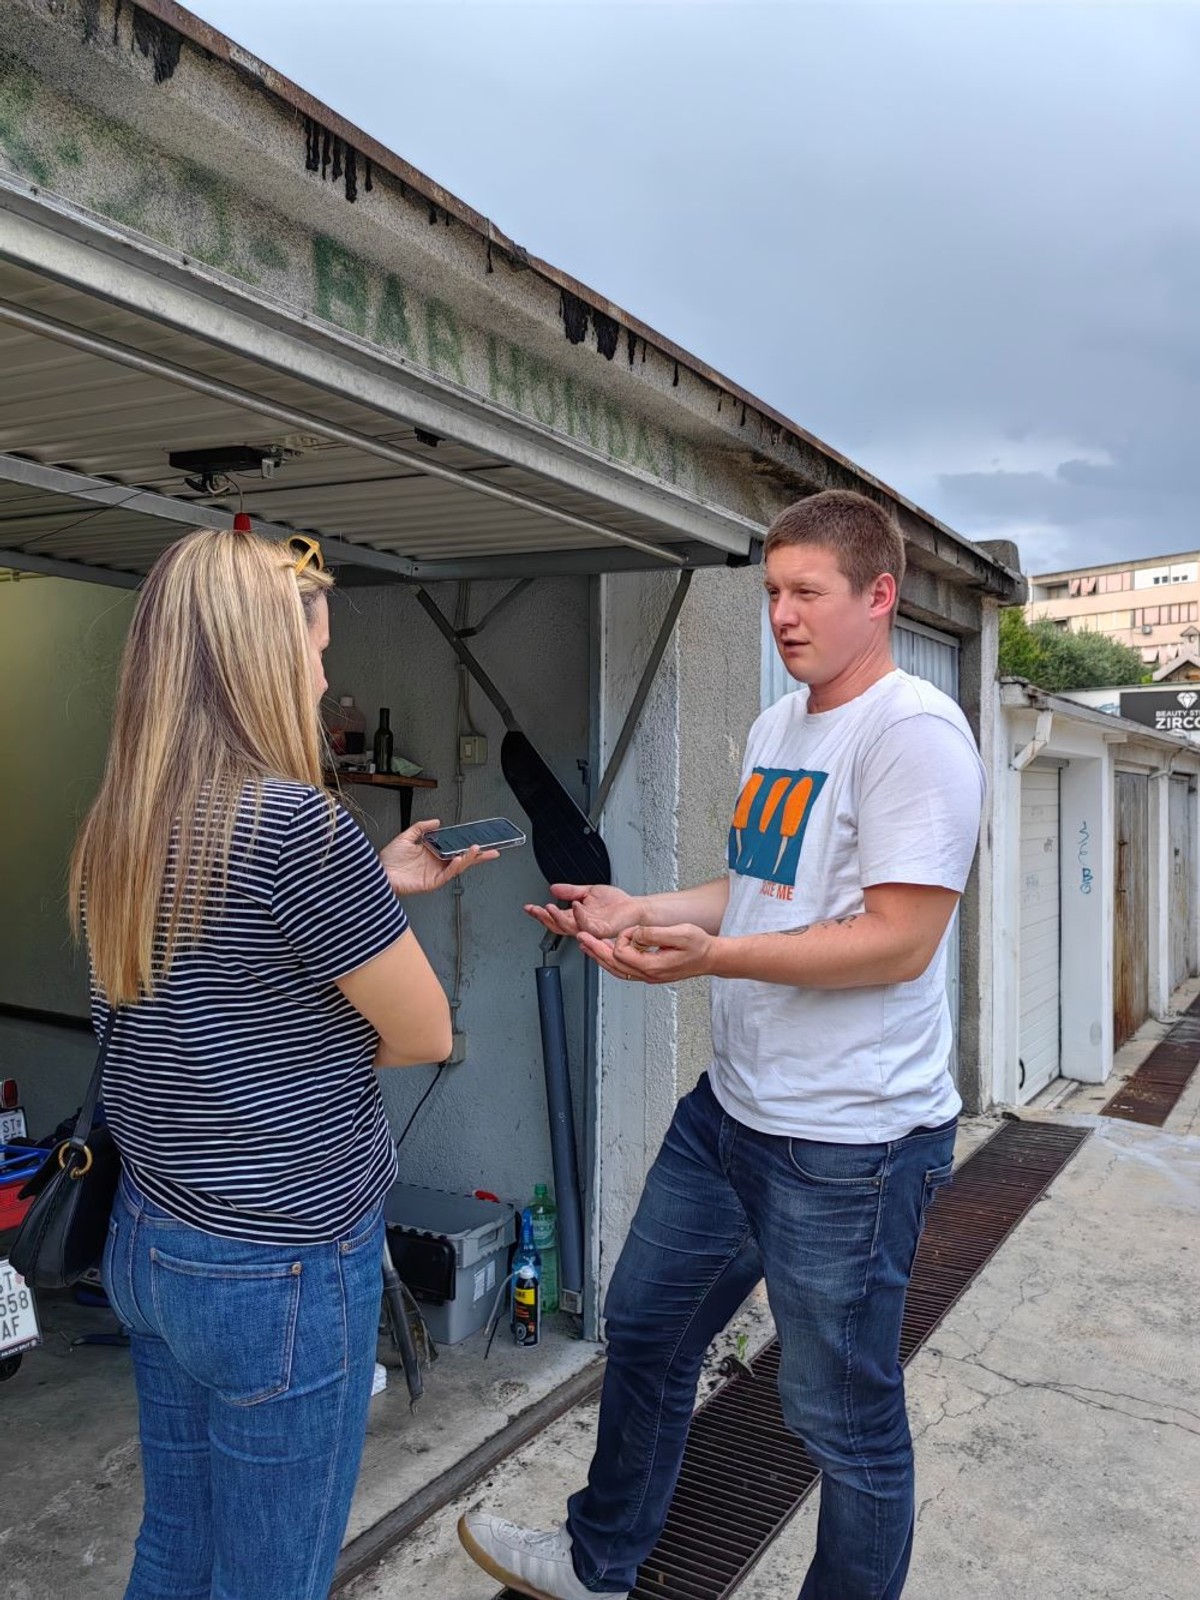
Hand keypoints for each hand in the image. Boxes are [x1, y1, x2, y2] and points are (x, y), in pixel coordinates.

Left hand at [379, 818, 498, 894]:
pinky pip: (446, 875)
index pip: (456, 849)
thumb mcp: (406, 837)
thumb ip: (421, 828)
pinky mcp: (430, 882)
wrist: (378, 873)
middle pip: (462, 859)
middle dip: (479, 856)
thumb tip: (436, 821)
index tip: (481, 841)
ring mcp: (435, 874)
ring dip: (468, 858)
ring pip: (457, 867)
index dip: (469, 846)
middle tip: (492, 850)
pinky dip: (454, 867)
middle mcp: (436, 864)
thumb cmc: (389, 860)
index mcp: (433, 854)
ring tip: (476, 850)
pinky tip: (459, 859)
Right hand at [524, 882, 644, 940]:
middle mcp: (582, 924)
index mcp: (577, 917)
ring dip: (556, 918)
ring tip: (547, 908)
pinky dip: (579, 914)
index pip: (554, 917)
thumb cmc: (617, 904)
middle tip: (534, 910)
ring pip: (568, 927)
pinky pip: (587, 924)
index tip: (528, 907)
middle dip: (543, 918)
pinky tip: (575, 905)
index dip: (540, 913)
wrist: (635, 908)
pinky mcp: (602, 929)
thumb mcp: (588, 891)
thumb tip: (553, 889)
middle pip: (557, 925)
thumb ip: (570, 891)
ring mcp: (591, 929)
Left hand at [576, 923, 716, 985]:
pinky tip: (606, 954)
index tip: (632, 928)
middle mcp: (648, 974)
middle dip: (595, 949)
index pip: (622, 953)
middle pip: (612, 965)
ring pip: (616, 970)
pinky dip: (611, 961)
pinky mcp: (650, 973)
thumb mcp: (679, 933)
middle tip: (581, 937)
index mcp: (652, 966)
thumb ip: (653, 934)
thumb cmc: (700, 946)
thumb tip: (635, 933)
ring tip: (587, 946)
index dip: (621, 937)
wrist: (712, 958)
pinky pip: (624, 970)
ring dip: (599, 956)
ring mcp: (648, 976)